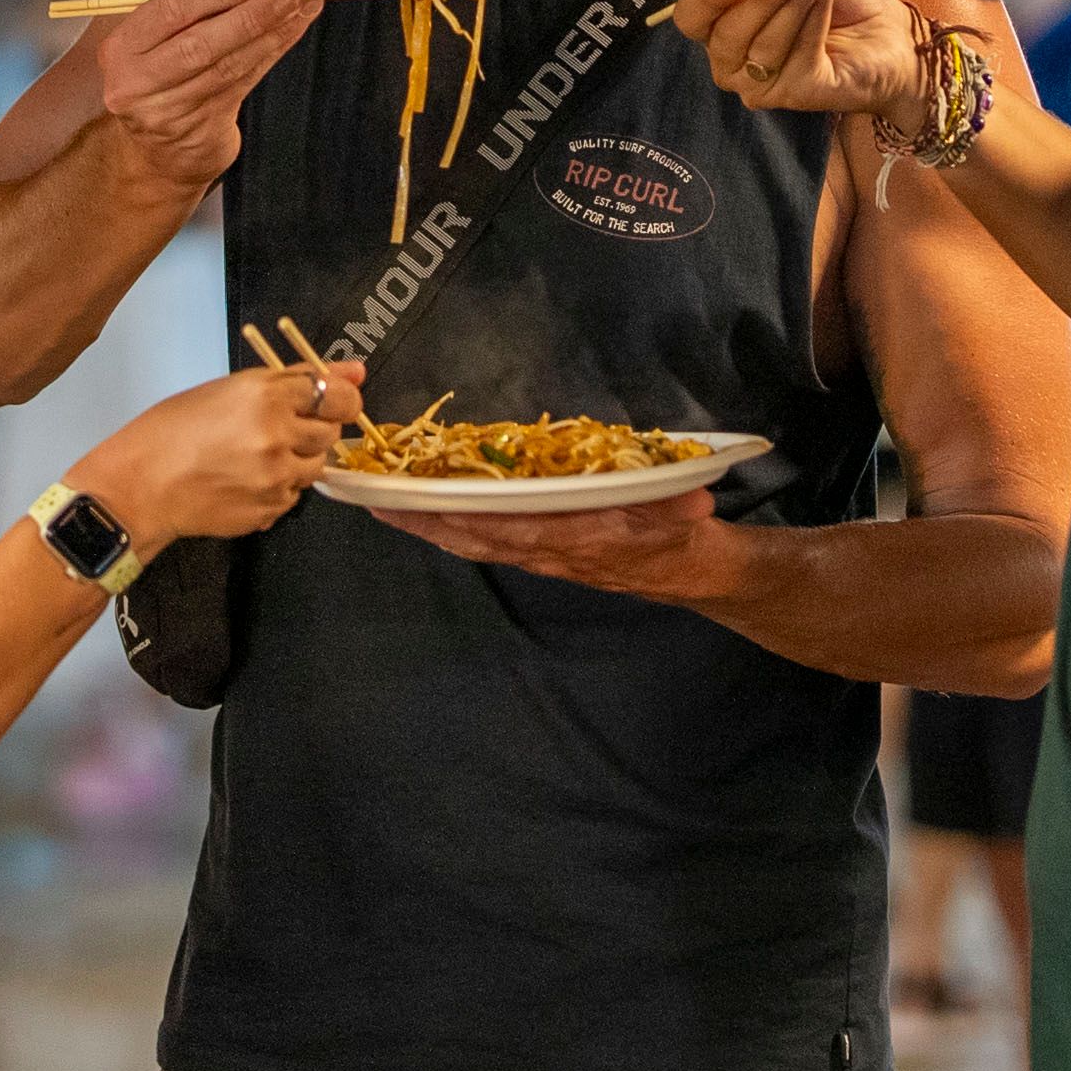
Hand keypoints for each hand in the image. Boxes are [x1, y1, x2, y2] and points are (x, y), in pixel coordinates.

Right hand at [75, 362, 349, 550]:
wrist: (141, 484)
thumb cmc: (174, 430)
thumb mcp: (230, 389)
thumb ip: (297, 379)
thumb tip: (357, 371)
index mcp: (266, 395)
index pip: (336, 395)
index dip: (341, 399)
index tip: (335, 402)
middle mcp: (277, 435)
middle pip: (331, 433)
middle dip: (313, 429)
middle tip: (278, 429)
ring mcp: (276, 477)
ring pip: (316, 467)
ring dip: (298, 460)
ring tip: (256, 456)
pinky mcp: (270, 510)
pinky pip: (293, 495)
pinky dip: (279, 488)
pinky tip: (244, 479)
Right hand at [98, 0, 320, 190]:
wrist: (156, 153)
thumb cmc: (162, 80)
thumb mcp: (158, 44)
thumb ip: (195, 15)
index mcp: (121, 49)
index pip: (172, 11)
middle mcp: (136, 82)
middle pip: (200, 44)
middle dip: (251, 16)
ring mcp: (167, 111)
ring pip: (227, 67)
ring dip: (270, 35)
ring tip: (300, 10)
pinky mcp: (199, 131)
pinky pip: (242, 84)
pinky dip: (270, 55)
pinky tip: (289, 35)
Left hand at [397, 488, 730, 602]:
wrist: (686, 571)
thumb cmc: (680, 533)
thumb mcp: (687, 515)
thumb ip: (684, 505)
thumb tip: (694, 500)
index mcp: (579, 539)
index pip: (515, 529)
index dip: (473, 516)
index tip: (432, 502)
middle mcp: (550, 551)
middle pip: (475, 538)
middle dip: (426, 522)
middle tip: (377, 503)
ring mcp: (540, 554)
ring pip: (473, 542)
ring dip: (428, 526)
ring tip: (382, 506)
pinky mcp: (539, 551)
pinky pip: (484, 541)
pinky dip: (450, 528)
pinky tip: (424, 514)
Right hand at [669, 0, 919, 122]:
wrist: (891, 32)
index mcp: (723, 27)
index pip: (692, 19)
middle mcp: (733, 62)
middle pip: (724, 37)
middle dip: (756, 0)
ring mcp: (762, 85)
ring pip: (760, 48)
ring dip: (791, 6)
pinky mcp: (796, 95)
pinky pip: (796, 57)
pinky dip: (813, 21)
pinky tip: (828, 1)